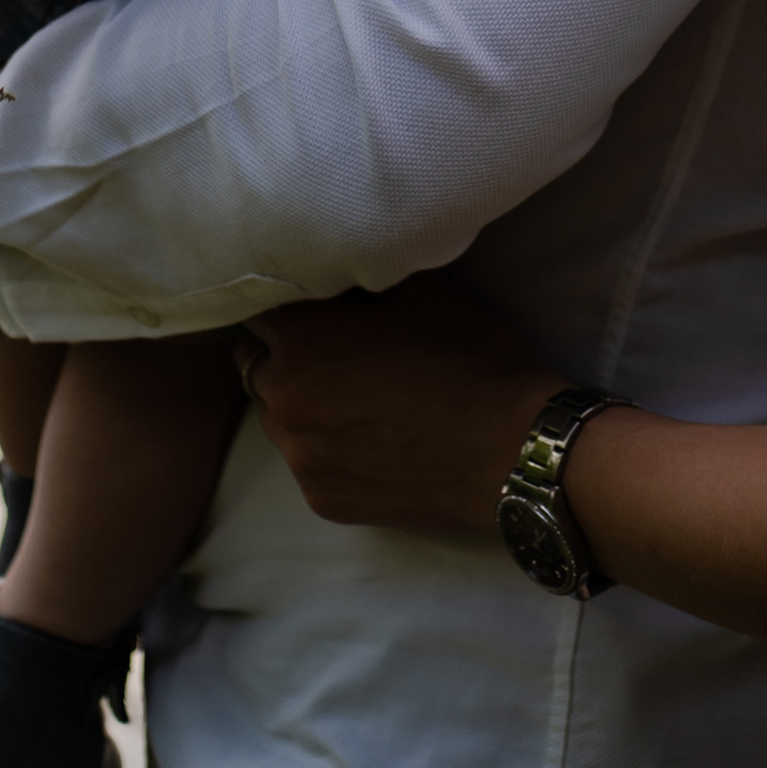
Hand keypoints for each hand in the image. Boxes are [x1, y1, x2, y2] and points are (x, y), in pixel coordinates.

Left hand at [236, 277, 553, 537]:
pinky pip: (305, 460)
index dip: (286, 301)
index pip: (255, 308)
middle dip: (283, 350)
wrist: (513, 451)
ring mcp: (300, 459)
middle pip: (254, 364)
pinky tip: (372, 438)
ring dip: (298, 400)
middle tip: (332, 346)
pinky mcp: (322, 500)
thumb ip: (359, 275)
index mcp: (299, 341)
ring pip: (275, 417)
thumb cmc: (470, 359)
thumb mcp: (420, 290)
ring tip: (355, 396)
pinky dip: (324, 446)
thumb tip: (333, 267)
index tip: (313, 302)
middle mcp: (284, 402)